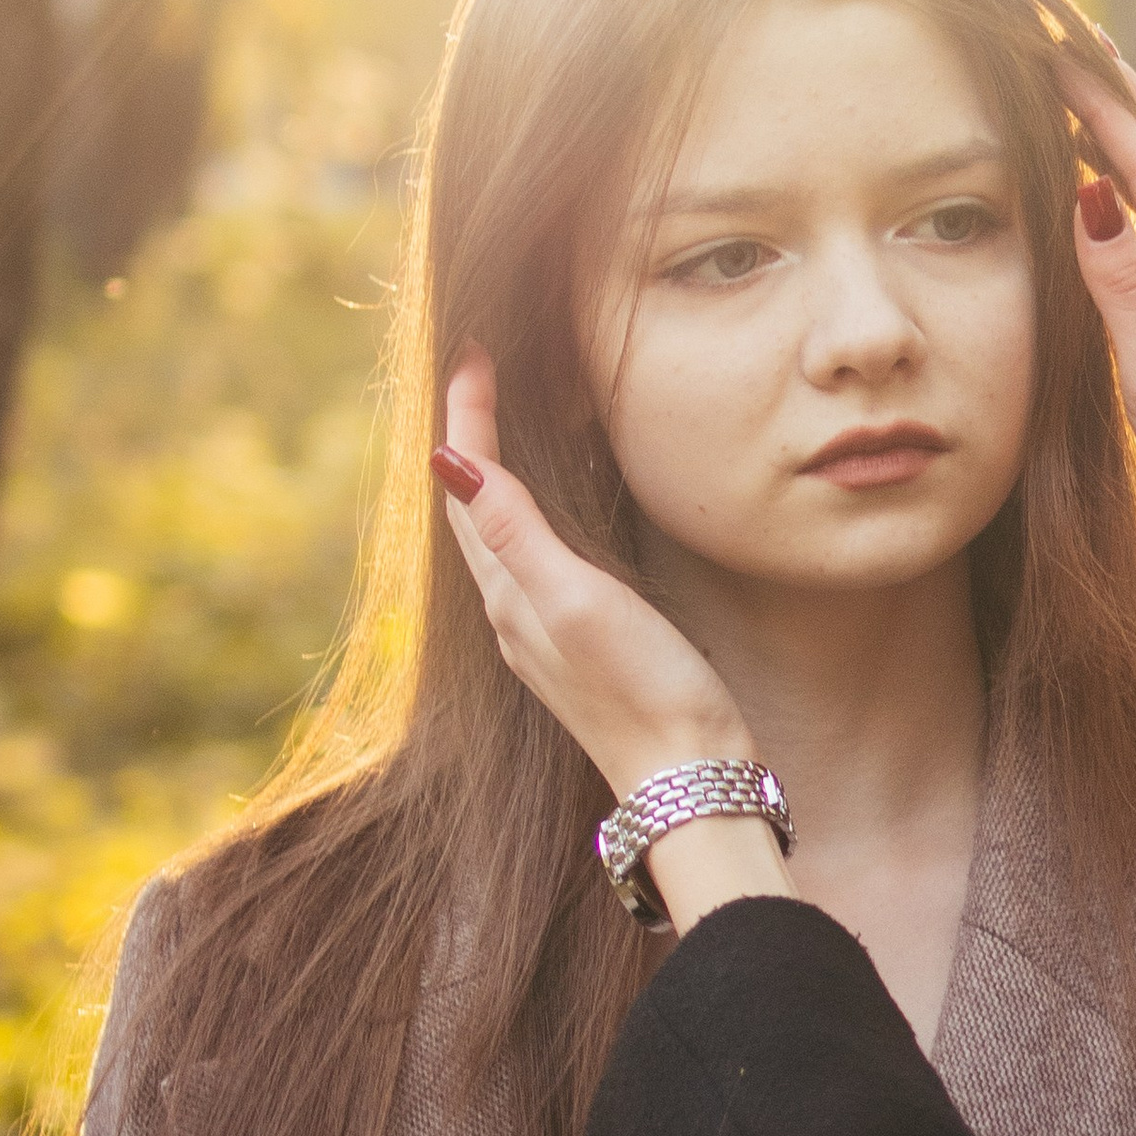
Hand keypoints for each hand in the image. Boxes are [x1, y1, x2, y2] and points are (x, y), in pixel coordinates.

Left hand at [432, 348, 748, 797]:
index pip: (470, 484)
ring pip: (498, 536)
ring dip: (495, 475)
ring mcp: (543, 633)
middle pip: (473, 506)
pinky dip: (526, 517)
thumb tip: (448, 459)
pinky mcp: (578, 649)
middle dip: (472, 436)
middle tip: (480, 372)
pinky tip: (546, 516)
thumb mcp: (575, 600)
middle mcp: (513, 611)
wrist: (688, 782)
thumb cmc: (643, 691)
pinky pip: (530, 563)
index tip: (471, 353)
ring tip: (502, 425)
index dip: (469, 415)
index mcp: (508, 591)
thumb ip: (514, 532)